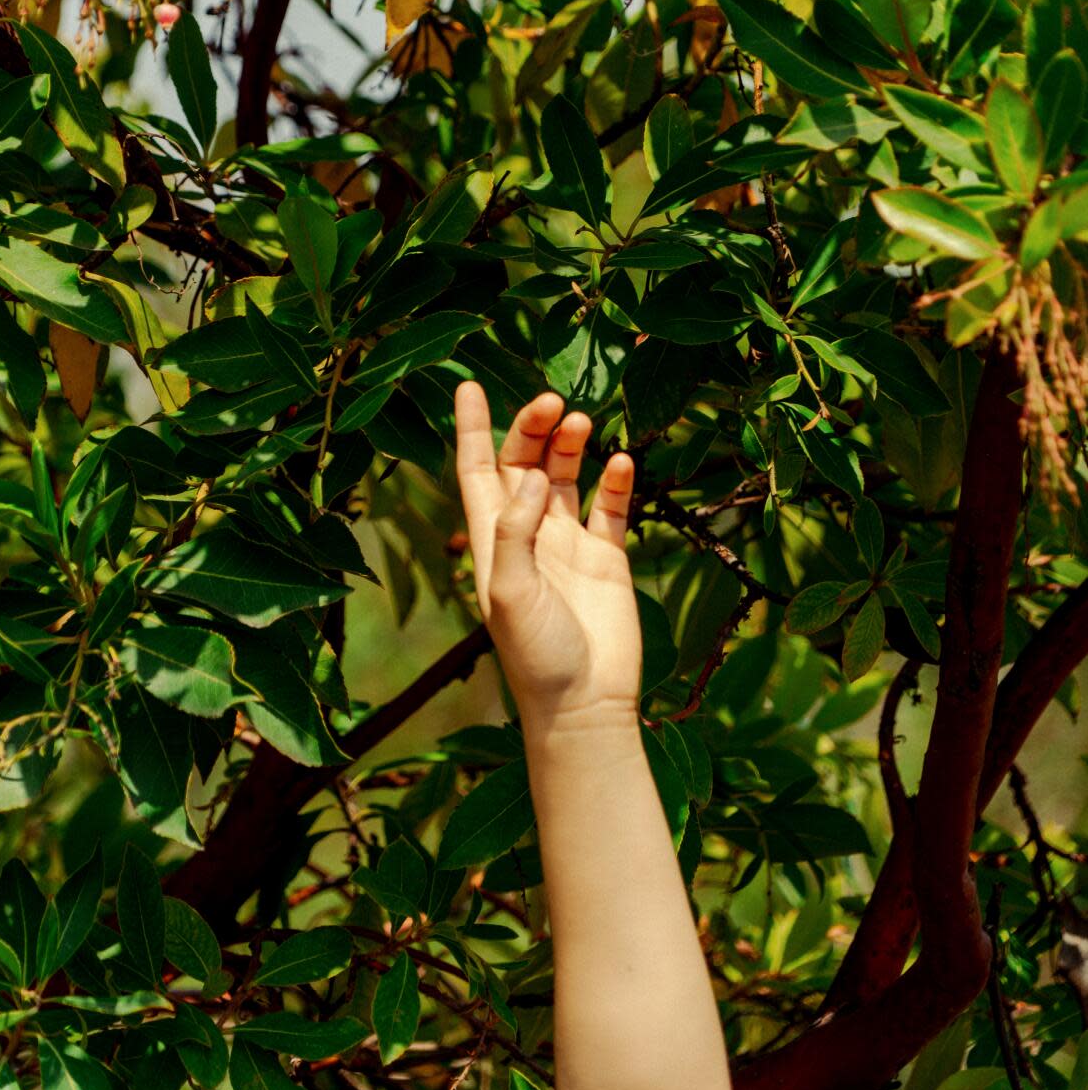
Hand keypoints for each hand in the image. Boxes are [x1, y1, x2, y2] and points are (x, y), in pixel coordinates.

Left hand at [453, 382, 641, 734]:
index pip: (476, 470)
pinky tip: (621, 462)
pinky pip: (610, 507)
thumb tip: (530, 478)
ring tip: (581, 422)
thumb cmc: (536, 655)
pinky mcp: (607, 558)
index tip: (468, 385)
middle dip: (533, 428)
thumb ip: (515, 530)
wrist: (586, 704)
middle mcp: (527, 533)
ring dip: (571, 446)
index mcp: (493, 538)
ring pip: (565, 476)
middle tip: (553, 401)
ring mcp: (567, 543)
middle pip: (523, 462)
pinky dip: (615, 481)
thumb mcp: (509, 591)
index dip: (470, 428)